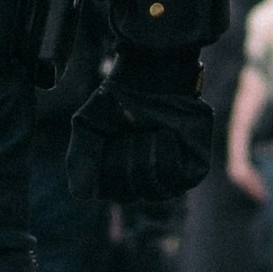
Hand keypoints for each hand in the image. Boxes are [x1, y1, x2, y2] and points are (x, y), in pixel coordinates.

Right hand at [70, 63, 212, 209]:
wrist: (154, 77)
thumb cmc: (117, 102)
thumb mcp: (87, 126)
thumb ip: (80, 159)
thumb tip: (81, 194)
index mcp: (111, 183)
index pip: (98, 191)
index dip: (102, 159)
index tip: (108, 133)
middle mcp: (139, 188)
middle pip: (126, 193)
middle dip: (125, 153)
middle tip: (131, 128)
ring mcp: (167, 184)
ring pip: (151, 189)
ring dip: (146, 152)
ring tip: (150, 131)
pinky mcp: (193, 172)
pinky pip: (175, 178)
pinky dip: (166, 152)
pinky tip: (165, 135)